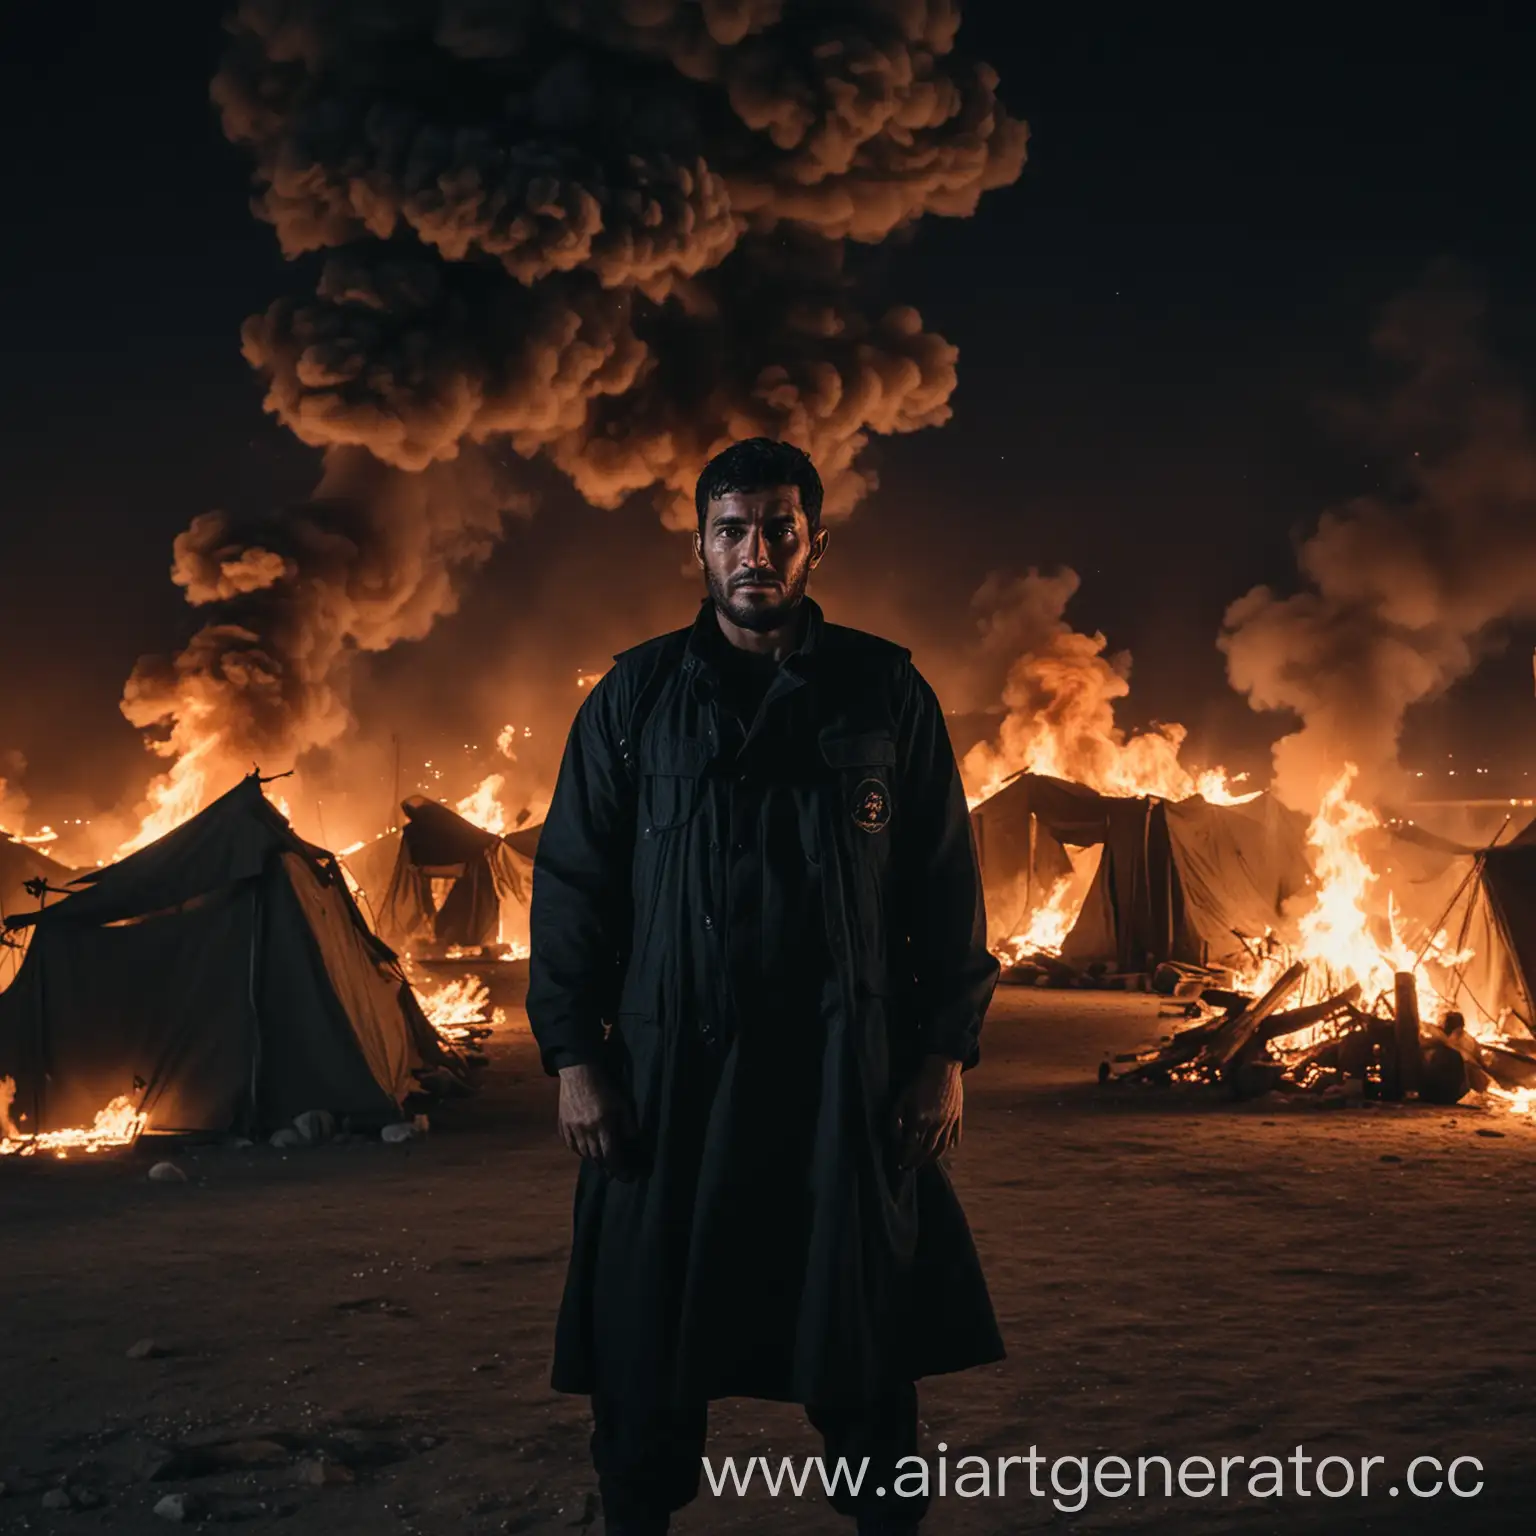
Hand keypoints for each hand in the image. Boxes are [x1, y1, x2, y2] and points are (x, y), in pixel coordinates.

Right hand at [557, 1063, 638, 1177]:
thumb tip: (634, 1141)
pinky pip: (571, 1146)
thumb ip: (628, 1124)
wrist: (579, 1072)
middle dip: (607, 1168)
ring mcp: (572, 1129)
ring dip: (594, 1161)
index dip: (620, 1169)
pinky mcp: (562, 1125)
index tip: (627, 1177)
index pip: (612, 1156)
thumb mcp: (622, 1103)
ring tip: (602, 1164)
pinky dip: (579, 1151)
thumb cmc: (604, 1087)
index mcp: (603, 1125)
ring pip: (584, 1153)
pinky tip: (586, 1151)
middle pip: (597, 1158)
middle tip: (615, 1174)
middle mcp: (586, 1131)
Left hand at [891, 1054, 963, 1169]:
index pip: (911, 1146)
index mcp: (920, 1121)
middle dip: (917, 1162)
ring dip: (933, 1158)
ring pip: (942, 1147)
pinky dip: (950, 1145)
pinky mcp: (958, 1117)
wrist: (943, 1066)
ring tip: (926, 1162)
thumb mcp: (901, 1098)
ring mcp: (949, 1122)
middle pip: (927, 1151)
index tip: (900, 1165)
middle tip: (910, 1168)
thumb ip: (895, 1119)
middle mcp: (935, 1125)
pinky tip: (946, 1149)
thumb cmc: (919, 1081)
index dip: (905, 1157)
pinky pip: (955, 1136)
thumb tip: (895, 1136)